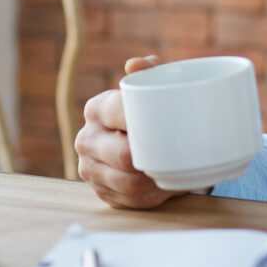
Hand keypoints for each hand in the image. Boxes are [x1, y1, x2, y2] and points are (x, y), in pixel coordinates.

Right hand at [74, 55, 182, 209]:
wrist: (149, 142)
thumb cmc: (154, 111)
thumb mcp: (155, 86)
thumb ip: (150, 71)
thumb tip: (134, 64)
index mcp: (96, 109)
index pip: (117, 114)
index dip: (143, 121)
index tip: (169, 124)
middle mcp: (86, 140)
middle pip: (122, 155)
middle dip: (152, 157)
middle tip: (179, 154)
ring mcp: (90, 170)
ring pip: (128, 183)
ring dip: (155, 181)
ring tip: (175, 172)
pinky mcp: (102, 193)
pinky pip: (131, 202)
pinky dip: (153, 197)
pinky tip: (164, 186)